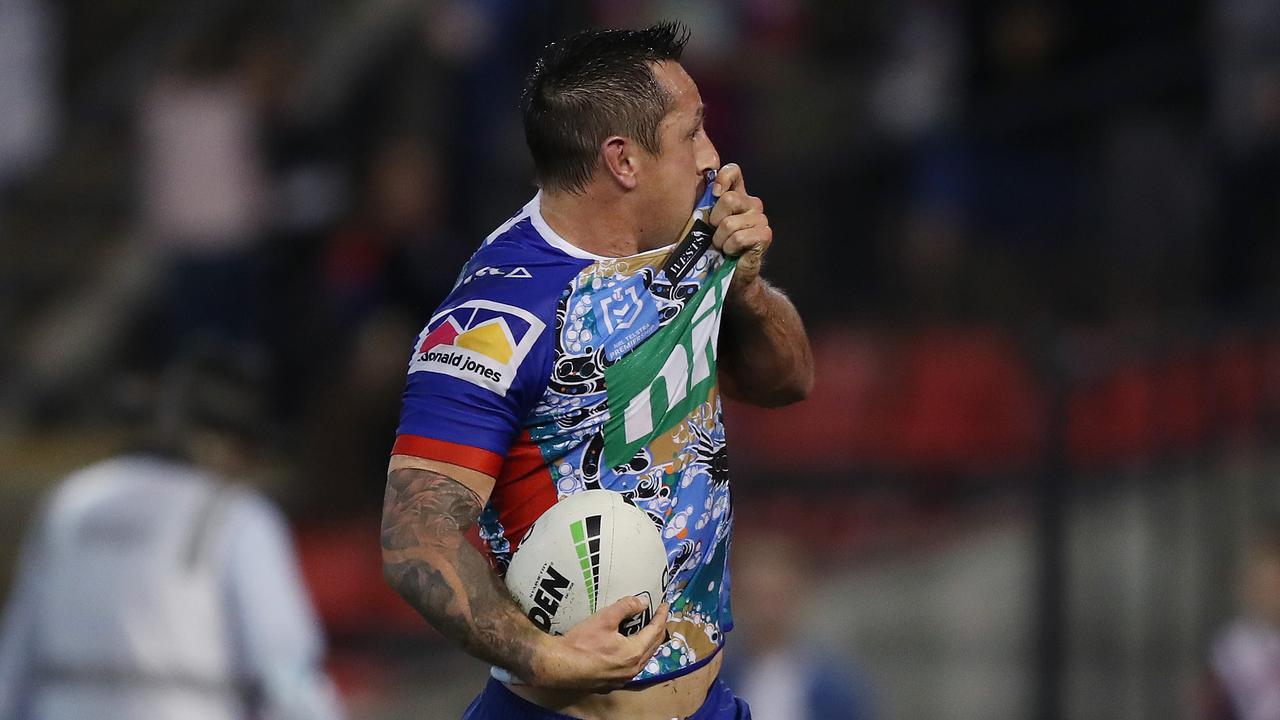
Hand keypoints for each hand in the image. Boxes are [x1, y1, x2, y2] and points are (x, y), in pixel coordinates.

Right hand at [529, 596, 669, 691]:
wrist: (559, 666)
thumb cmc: (582, 642)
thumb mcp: (604, 618)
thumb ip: (626, 607)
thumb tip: (643, 602)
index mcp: (634, 652)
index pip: (655, 631)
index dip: (661, 616)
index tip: (665, 605)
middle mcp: (633, 668)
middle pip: (653, 647)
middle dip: (658, 630)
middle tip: (659, 617)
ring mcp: (623, 679)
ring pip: (644, 660)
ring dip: (648, 644)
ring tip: (648, 631)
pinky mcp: (611, 684)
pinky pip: (632, 668)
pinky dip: (637, 655)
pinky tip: (630, 650)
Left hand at [708, 163, 770, 294]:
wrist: (730, 275)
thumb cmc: (714, 247)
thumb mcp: (704, 222)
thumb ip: (704, 202)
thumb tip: (697, 184)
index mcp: (737, 195)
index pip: (733, 171)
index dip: (722, 179)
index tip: (713, 194)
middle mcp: (752, 203)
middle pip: (728, 199)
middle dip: (715, 221)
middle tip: (715, 234)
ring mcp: (761, 219)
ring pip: (730, 223)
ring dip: (720, 239)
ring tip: (723, 246)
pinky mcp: (765, 235)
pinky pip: (739, 237)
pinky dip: (730, 247)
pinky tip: (733, 252)